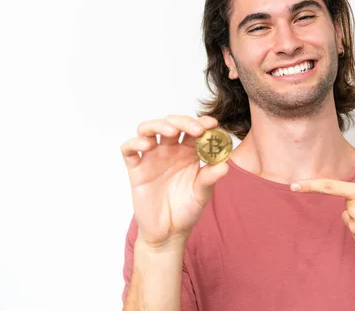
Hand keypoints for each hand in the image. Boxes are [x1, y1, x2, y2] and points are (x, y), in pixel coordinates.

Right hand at [120, 115, 228, 246]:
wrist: (168, 233)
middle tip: (196, 130)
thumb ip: (211, 178)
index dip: (202, 122)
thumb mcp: (203, 194)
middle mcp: (170, 151)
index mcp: (188, 152)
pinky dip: (134, 143)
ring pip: (148, 129)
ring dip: (159, 125)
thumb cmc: (187, 210)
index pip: (194, 130)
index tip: (212, 124)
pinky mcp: (136, 169)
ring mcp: (152, 158)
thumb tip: (225, 166)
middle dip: (184, 122)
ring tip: (172, 131)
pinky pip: (128, 150)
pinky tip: (146, 145)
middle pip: (172, 123)